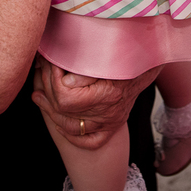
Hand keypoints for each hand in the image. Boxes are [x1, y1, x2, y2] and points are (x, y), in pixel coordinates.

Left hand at [31, 56, 160, 149]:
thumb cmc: (129, 50)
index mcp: (108, 94)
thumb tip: (66, 80)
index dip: (52, 80)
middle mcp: (110, 112)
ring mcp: (111, 120)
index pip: (66, 98)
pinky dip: (70, 133)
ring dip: (50, 110)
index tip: (49, 61)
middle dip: (47, 89)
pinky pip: (88, 141)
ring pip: (71, 128)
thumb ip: (87, 67)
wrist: (150, 57)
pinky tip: (57, 118)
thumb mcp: (109, 53)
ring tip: (39, 93)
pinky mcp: (112, 124)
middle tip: (42, 71)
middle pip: (64, 111)